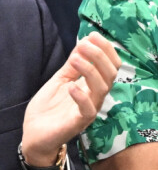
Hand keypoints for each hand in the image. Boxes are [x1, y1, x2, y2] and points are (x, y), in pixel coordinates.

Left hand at [21, 32, 120, 165]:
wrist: (34, 134)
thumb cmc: (50, 107)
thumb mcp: (61, 79)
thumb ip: (73, 64)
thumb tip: (84, 42)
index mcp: (95, 83)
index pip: (112, 63)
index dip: (105, 48)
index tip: (92, 35)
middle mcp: (97, 95)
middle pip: (111, 72)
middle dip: (100, 55)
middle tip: (84, 45)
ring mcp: (90, 109)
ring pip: (103, 87)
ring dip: (90, 70)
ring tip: (74, 59)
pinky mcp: (80, 122)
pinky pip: (88, 109)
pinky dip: (81, 96)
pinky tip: (70, 86)